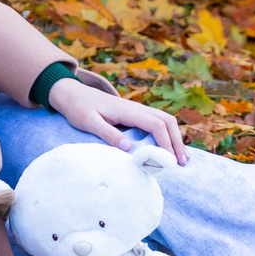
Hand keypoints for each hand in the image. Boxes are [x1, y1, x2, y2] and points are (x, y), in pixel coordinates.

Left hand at [46, 75, 188, 164]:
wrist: (72, 93)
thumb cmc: (78, 108)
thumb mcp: (88, 122)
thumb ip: (107, 133)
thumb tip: (128, 147)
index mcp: (127, 110)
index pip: (156, 124)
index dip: (166, 142)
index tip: (170, 160)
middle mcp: (136, 108)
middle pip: (167, 120)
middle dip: (177, 141)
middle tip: (182, 162)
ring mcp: (136, 110)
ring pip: (164, 120)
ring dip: (174, 138)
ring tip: (180, 158)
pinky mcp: (134, 114)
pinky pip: (157, 122)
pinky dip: (167, 134)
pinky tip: (168, 148)